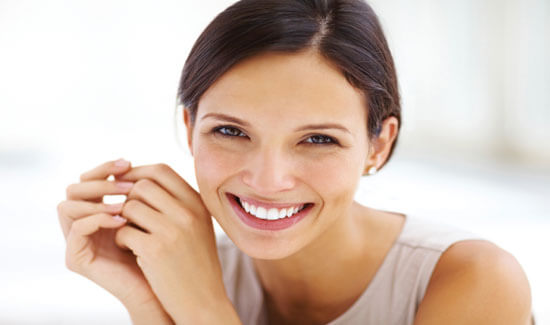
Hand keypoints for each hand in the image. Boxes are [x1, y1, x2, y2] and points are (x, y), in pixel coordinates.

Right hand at [57, 159, 172, 322]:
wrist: (163, 288)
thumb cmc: (165, 251)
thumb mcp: (157, 215)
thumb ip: (147, 194)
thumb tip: (148, 165)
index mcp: (100, 210)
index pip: (90, 178)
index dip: (106, 167)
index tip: (129, 163)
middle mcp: (84, 223)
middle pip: (74, 187)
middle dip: (100, 179)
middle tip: (127, 183)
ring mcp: (78, 240)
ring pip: (67, 204)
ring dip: (97, 199)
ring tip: (126, 203)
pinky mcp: (76, 258)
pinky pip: (76, 229)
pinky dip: (97, 219)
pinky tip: (122, 220)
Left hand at [113, 163, 237, 322]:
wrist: (204, 301)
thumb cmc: (196, 264)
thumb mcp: (198, 226)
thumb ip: (178, 202)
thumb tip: (144, 179)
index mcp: (198, 203)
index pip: (161, 170)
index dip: (138, 172)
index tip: (126, 184)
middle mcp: (188, 212)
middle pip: (142, 185)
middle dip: (127, 197)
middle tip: (125, 214)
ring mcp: (172, 230)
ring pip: (129, 206)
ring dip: (121, 219)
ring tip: (128, 233)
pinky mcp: (155, 250)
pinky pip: (123, 231)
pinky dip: (121, 239)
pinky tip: (129, 249)